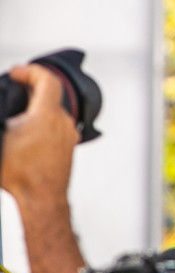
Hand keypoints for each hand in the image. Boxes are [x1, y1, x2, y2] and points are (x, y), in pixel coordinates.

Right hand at [0, 64, 78, 212]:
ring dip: (34, 110)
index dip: (30, 72)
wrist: (40, 200)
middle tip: (12, 90)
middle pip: (50, 96)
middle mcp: (64, 123)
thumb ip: (1, 115)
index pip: (47, 80)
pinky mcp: (67, 149)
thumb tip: (3, 111)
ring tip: (14, 116)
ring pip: (53, 114)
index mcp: (47, 115)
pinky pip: (55, 129)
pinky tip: (24, 134)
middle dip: (29, 91)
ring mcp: (68, 137)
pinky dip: (41, 125)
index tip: (16, 73)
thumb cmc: (21, 175)